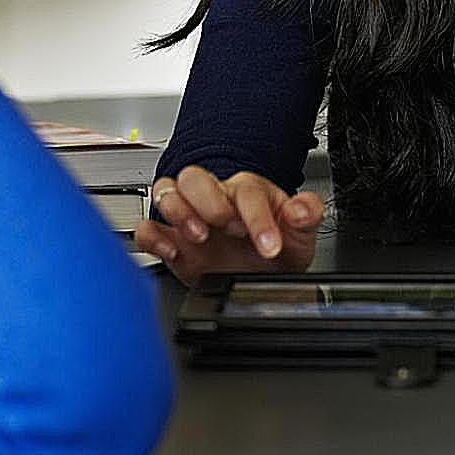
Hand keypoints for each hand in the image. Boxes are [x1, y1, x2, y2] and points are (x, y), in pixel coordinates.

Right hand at [132, 166, 323, 285]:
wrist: (260, 276)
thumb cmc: (275, 250)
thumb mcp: (300, 237)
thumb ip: (307, 216)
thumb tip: (302, 210)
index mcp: (248, 192)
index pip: (247, 190)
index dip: (257, 218)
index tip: (270, 246)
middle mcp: (215, 199)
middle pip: (196, 177)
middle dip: (210, 203)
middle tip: (230, 231)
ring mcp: (190, 217)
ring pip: (166, 191)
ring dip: (179, 212)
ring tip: (199, 236)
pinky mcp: (171, 240)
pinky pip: (147, 227)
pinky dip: (152, 237)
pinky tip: (170, 251)